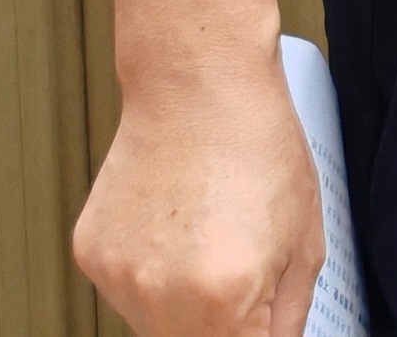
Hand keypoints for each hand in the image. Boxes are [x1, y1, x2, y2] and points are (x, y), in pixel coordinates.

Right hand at [71, 57, 322, 335]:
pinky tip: (173, 226)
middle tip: (241, 275)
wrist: (197, 84)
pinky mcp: (91, 258)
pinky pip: (127, 293)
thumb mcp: (304, 240)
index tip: (260, 319)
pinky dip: (151, 276)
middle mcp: (162, 298)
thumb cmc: (258, 145)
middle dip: (222, 326)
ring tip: (207, 240)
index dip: (255, 334)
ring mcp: (119, 280)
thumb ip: (288, 316)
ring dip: (183, 309)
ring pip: (156, 328)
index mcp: (224, 299)